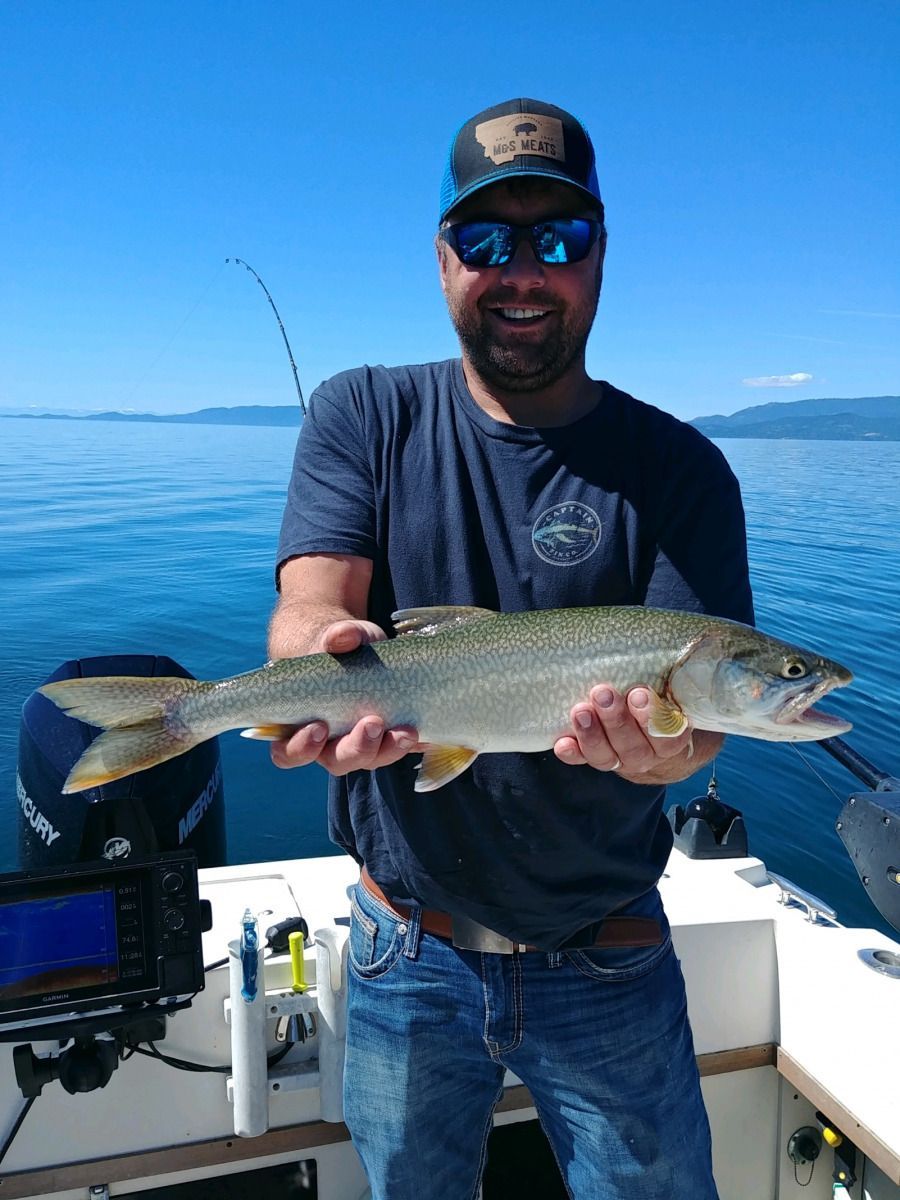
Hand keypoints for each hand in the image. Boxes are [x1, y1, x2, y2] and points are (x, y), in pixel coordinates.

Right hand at [270, 620, 419, 774]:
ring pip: (371, 759)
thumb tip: (342, 637)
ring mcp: (360, 744)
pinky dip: (414, 743)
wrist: (361, 646)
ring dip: (389, 749)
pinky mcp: (388, 738)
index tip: (320, 727)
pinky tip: (426, 733)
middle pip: (336, 762)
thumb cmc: (335, 647)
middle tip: (373, 724)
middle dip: (357, 748)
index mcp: (299, 727)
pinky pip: (400, 748)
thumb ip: (335, 636)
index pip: (288, 753)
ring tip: (407, 730)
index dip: (301, 748)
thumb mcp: (335, 636)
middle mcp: (328, 744)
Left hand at [553, 684, 695, 782]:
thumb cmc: (661, 695)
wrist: (651, 732)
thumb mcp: (671, 687)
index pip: (667, 736)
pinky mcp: (596, 758)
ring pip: (607, 756)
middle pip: (633, 747)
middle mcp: (647, 754)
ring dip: (592, 734)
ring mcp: (620, 759)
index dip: (652, 717)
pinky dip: (573, 753)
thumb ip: (667, 673)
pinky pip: (583, 760)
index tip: (639, 693)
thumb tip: (657, 636)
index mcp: (671, 738)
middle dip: (617, 720)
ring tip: (580, 710)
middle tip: (604, 693)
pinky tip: (562, 744)